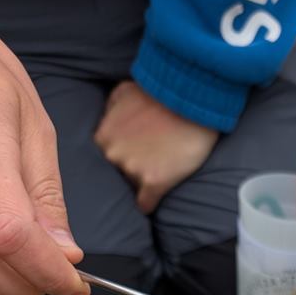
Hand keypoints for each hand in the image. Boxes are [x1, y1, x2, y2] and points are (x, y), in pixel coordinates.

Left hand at [93, 81, 218, 213]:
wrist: (191, 102)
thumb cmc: (160, 94)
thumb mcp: (124, 90)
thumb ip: (110, 108)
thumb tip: (108, 121)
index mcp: (103, 137)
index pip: (106, 158)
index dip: (123, 156)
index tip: (136, 153)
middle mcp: (113, 155)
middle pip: (118, 174)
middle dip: (132, 169)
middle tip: (151, 160)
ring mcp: (133, 170)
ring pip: (133, 186)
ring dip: (143, 182)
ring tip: (161, 169)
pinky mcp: (153, 183)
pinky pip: (146, 204)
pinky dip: (150, 203)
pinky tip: (155, 198)